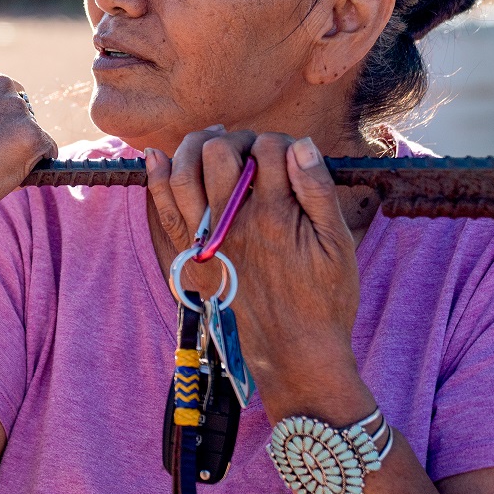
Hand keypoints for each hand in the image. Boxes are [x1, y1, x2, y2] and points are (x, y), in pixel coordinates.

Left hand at [147, 129, 370, 416]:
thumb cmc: (325, 300)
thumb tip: (300, 145)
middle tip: (245, 149)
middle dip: (235, 139)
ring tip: (207, 144)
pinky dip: (157, 181)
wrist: (295, 354)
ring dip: (194, 149)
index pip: (268, 149)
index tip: (285, 157)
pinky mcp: (189, 261)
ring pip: (184, 175)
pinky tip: (156, 159)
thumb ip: (318, 191)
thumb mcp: (338, 243)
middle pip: (220, 152)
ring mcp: (207, 243)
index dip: (278, 143)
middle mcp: (235, 224)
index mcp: (277, 215)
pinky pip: (164, 213)